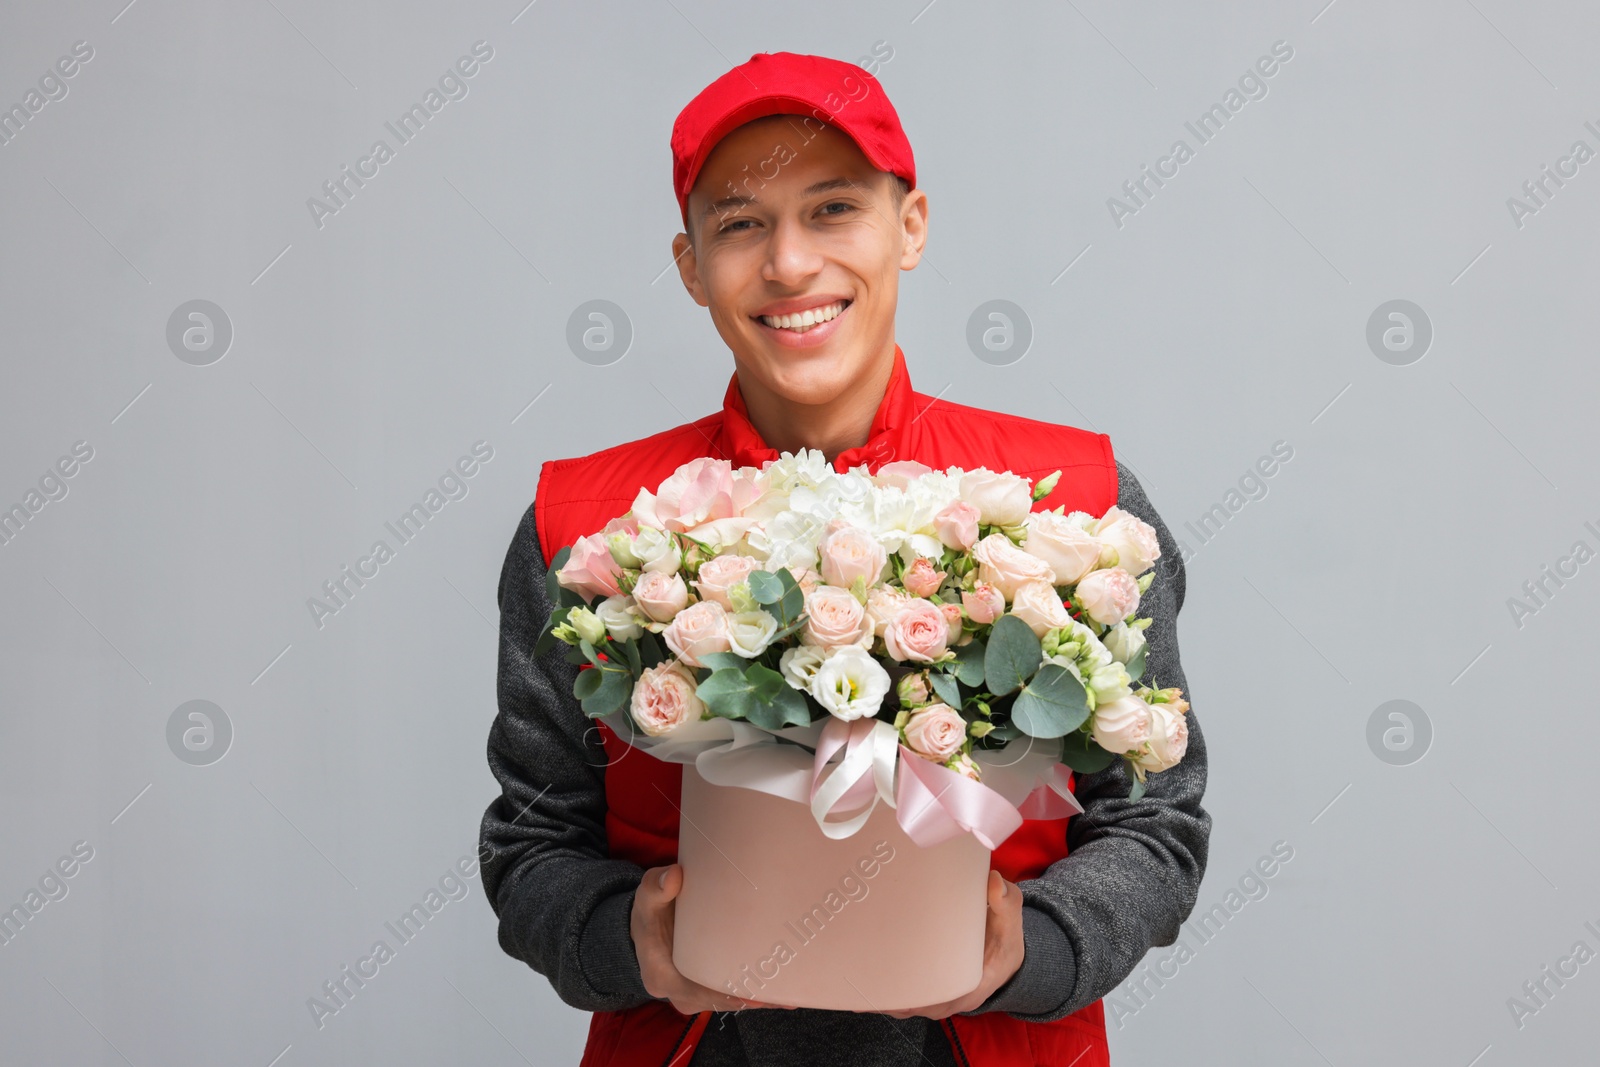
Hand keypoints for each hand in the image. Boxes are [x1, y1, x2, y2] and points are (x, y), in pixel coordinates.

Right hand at [632, 863, 792, 1014]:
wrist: (647, 928)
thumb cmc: (650, 913)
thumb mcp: (647, 897)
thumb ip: (656, 886)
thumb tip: (674, 876)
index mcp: (661, 977)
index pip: (698, 993)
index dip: (728, 995)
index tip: (756, 993)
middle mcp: (678, 994)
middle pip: (719, 1002)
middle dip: (752, 998)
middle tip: (786, 992)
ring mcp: (692, 997)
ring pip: (728, 1002)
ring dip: (756, 999)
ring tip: (790, 993)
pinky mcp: (704, 992)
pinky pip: (729, 998)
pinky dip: (751, 994)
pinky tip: (780, 992)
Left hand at [883, 870, 1023, 1019]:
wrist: (1006, 949)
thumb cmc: (1005, 932)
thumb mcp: (1010, 914)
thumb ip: (1005, 899)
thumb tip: (994, 882)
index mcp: (978, 982)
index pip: (950, 998)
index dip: (926, 998)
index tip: (903, 991)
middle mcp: (959, 997)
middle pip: (925, 1007)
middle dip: (899, 1000)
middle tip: (871, 985)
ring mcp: (946, 998)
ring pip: (914, 1008)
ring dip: (891, 1002)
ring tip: (862, 990)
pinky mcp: (935, 993)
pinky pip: (912, 1002)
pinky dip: (892, 999)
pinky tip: (868, 992)